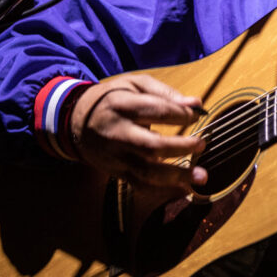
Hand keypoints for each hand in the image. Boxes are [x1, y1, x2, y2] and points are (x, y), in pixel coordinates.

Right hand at [69, 74, 207, 190]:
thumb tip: (197, 104)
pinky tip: (184, 189)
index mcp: (121, 105)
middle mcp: (117, 133)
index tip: (197, 115)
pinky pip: (141, 185)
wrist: (75, 121)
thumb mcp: (134, 85)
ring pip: (147, 172)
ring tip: (201, 176)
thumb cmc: (111, 99)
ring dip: (177, 176)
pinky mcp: (116, 172)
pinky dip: (164, 191)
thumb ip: (165, 93)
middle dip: (181, 147)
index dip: (180, 114)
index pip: (155, 111)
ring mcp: (116, 156)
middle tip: (202, 144)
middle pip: (151, 146)